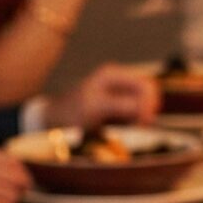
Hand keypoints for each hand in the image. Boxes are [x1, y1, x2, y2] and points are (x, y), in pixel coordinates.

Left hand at [41, 63, 162, 129]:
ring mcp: (117, 94)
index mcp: (113, 75)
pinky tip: (128, 128)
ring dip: (142, 116)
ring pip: (143, 104)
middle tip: (141, 126)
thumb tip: (144, 110)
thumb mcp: (96, 108)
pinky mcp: (117, 106)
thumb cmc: (71, 112)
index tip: (145, 122)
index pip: (145, 86)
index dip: (149, 103)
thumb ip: (121, 106)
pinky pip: (135, 112)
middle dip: (147, 110)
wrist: (53, 122)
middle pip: (146, 94)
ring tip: (133, 128)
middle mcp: (117, 81)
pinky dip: (135, 120)